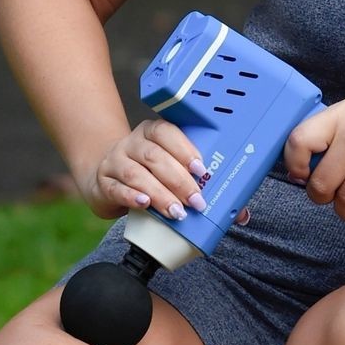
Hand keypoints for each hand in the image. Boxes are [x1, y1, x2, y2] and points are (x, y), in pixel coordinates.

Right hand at [78, 119, 251, 226]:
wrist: (106, 179)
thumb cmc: (150, 175)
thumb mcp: (172, 173)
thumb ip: (204, 187)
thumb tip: (240, 212)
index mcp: (153, 133)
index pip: (166, 132)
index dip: (185, 149)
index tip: (201, 169)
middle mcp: (133, 143)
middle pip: (155, 156)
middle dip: (179, 180)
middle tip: (196, 201)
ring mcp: (116, 161)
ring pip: (137, 173)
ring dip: (159, 193)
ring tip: (176, 211)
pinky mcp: (103, 182)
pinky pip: (116, 188)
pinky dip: (132, 197)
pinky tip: (145, 204)